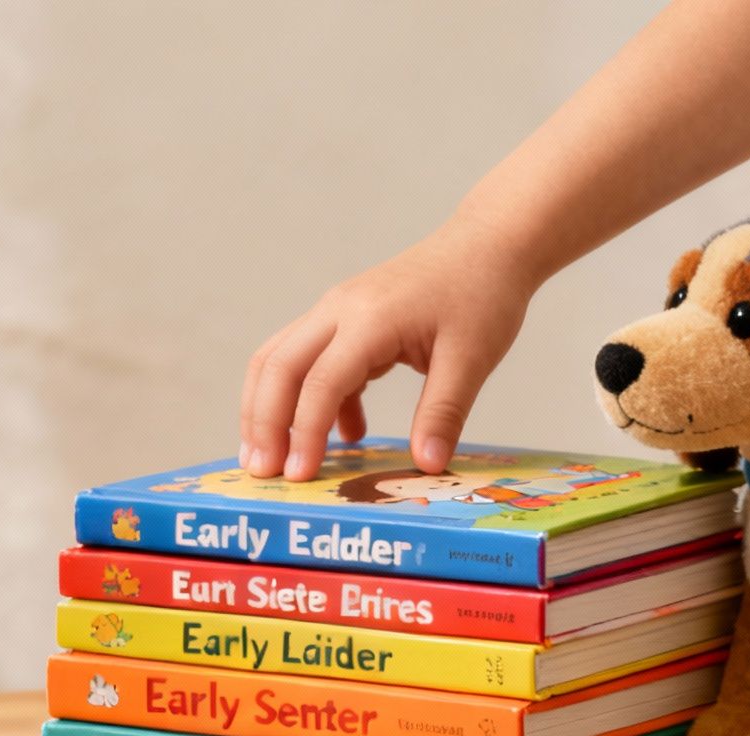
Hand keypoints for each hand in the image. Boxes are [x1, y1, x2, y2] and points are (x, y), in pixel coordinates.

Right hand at [240, 213, 535, 480]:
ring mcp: (337, 310)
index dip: (304, 434)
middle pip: (278, 367)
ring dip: (271, 409)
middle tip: (262, 473)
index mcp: (369, 320)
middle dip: (263, 424)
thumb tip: (427, 465)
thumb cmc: (482, 294)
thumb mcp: (472, 359)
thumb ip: (443, 414)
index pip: (319, 383)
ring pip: (281, 359)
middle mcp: (339, 309)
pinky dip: (313, 399)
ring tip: (276, 458)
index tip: (299, 477)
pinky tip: (347, 433)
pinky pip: (311, 359)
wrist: (487, 244)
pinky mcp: (345, 318)